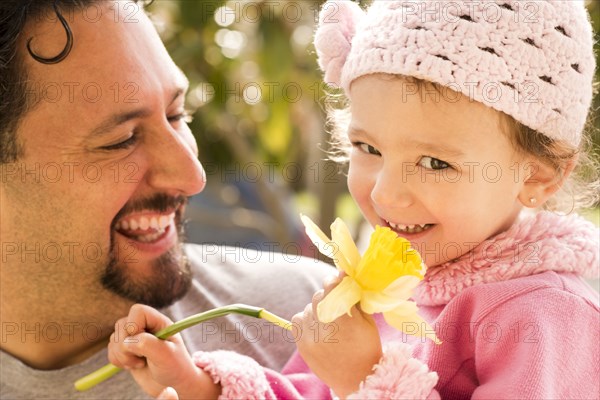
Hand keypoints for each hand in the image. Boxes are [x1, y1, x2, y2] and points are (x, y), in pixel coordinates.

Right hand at [108, 304, 219, 398]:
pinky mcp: (127, 350)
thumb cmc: (175, 367)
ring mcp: (134, 338)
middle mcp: (145, 327)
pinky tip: (133, 366)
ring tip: (139, 363)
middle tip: (141, 358)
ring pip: (114, 338)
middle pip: (121, 324)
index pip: (138, 311)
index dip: (133, 326)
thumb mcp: (166, 355)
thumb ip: (148, 344)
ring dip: (122, 355)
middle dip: (126, 346)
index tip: (141, 344)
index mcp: (158, 322)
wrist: (172, 383)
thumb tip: (128, 341)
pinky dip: (117, 360)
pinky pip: (110, 350)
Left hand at [292, 273, 382, 398]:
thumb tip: (343, 276)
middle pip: (319, 296)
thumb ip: (355, 298)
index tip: (339, 279)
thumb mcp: (367, 322)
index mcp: (345, 321)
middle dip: (328, 296)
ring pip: (308, 307)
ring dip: (318, 309)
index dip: (335, 280)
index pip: (332, 287)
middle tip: (336, 302)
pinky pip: (297, 320)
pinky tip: (317, 326)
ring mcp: (311, 337)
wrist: (357, 380)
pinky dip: (306, 319)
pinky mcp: (302, 345)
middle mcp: (325, 328)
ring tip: (328, 320)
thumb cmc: (367, 348)